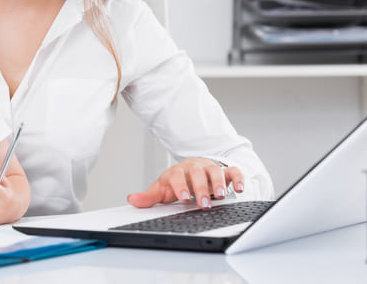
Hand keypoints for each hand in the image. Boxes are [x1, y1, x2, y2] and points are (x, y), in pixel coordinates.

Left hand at [127, 158, 244, 209]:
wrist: (193, 168)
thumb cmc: (178, 181)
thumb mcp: (162, 189)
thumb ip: (149, 197)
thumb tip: (132, 200)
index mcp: (178, 171)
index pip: (178, 176)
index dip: (181, 186)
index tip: (183, 198)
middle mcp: (195, 168)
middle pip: (198, 174)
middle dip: (201, 189)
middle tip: (204, 204)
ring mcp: (210, 168)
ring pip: (216, 171)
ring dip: (219, 183)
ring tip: (221, 196)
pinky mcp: (225, 171)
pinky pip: (234, 171)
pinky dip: (238, 178)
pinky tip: (241, 189)